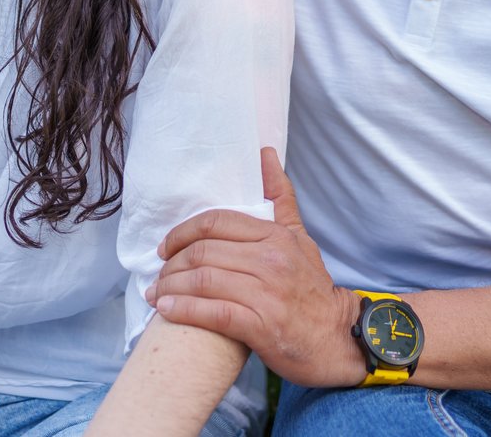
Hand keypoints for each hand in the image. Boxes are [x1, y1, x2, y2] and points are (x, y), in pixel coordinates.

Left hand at [148, 147, 365, 387]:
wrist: (334, 338)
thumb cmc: (310, 288)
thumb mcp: (299, 237)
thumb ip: (280, 198)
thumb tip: (265, 153)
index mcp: (276, 236)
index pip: (217, 222)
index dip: (182, 233)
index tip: (165, 246)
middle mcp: (271, 261)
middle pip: (204, 252)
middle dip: (171, 264)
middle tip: (159, 274)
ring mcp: (267, 294)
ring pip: (203, 281)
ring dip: (170, 288)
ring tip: (156, 294)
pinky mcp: (261, 326)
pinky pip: (212, 313)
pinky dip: (183, 311)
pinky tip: (166, 311)